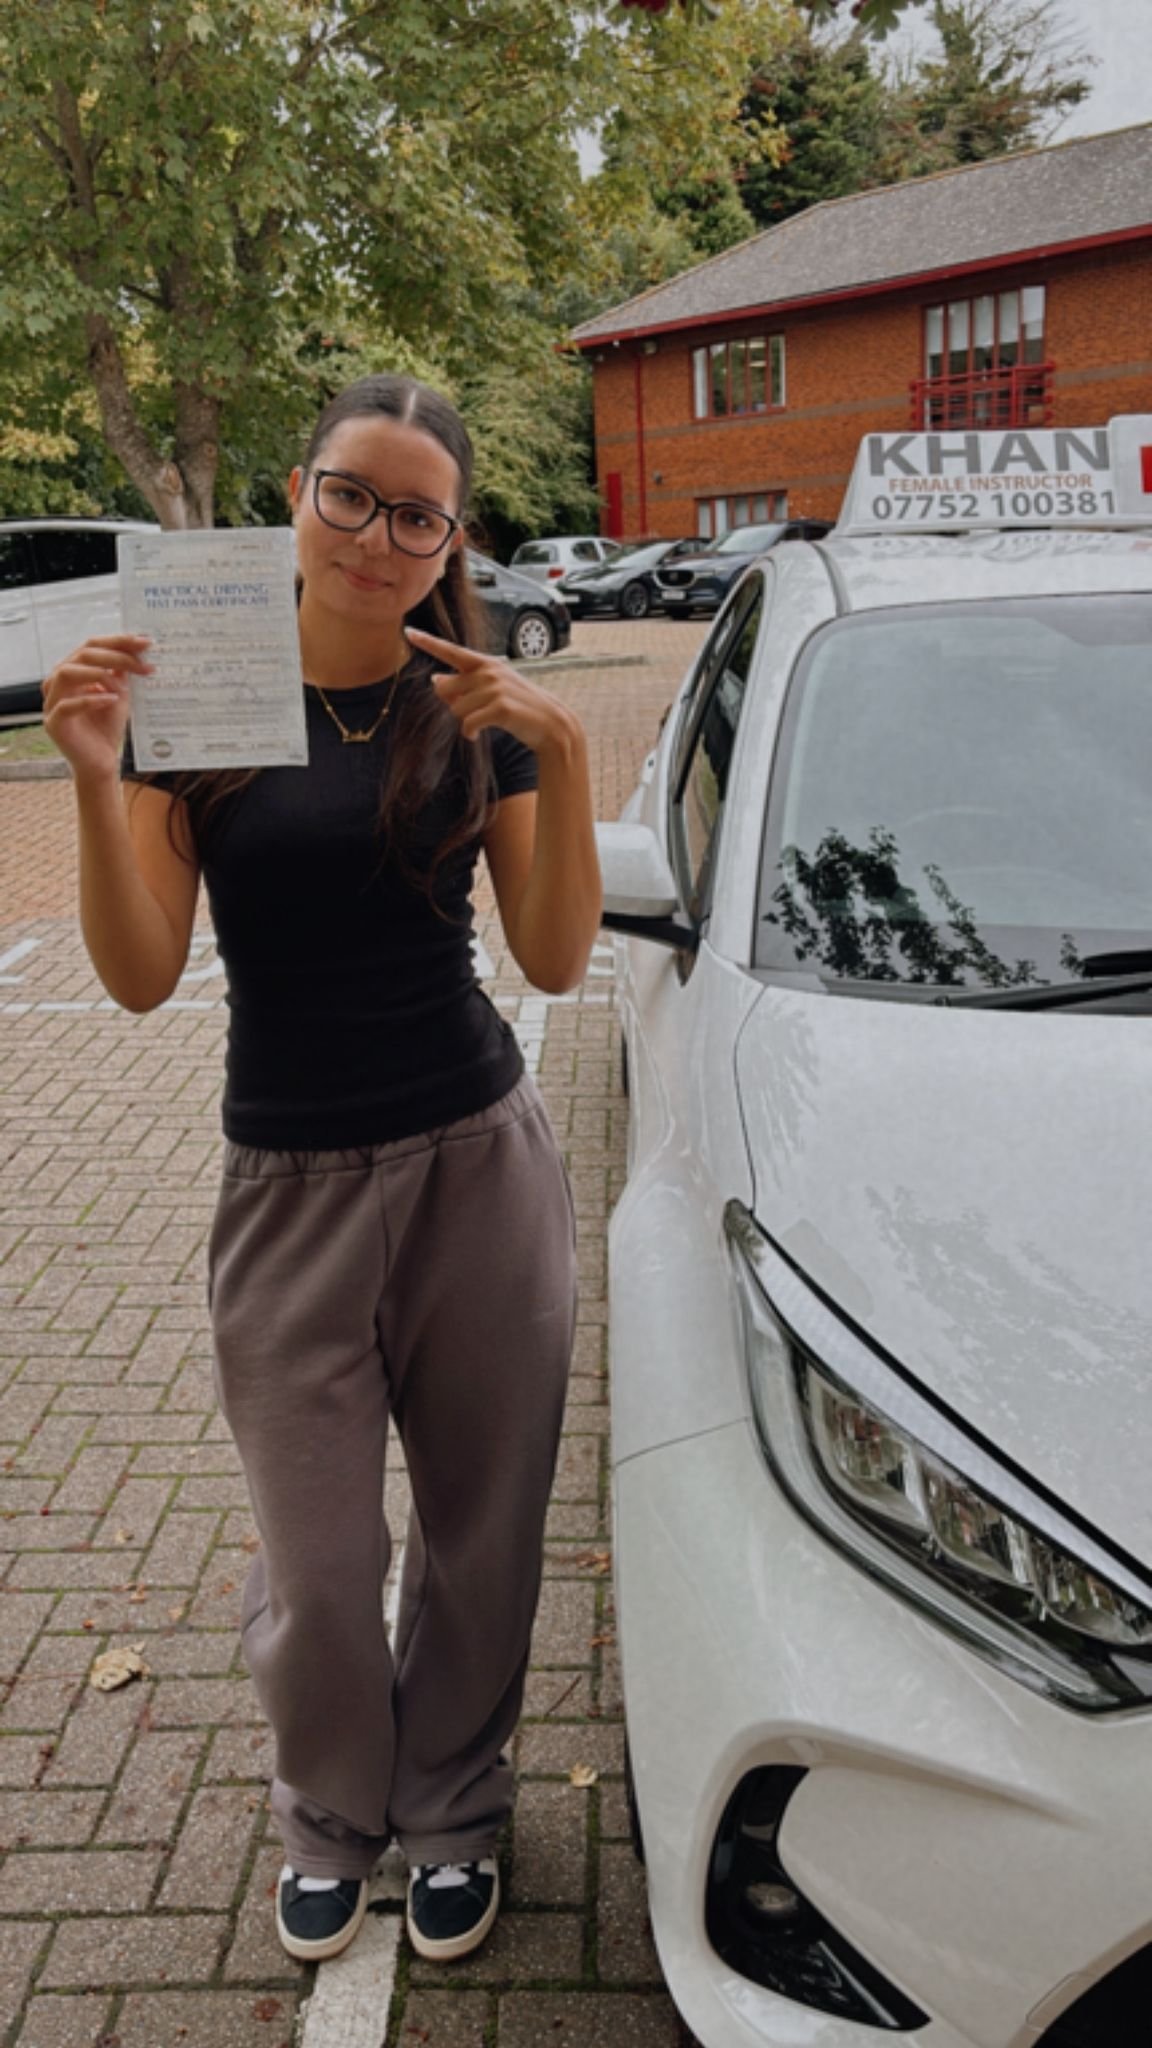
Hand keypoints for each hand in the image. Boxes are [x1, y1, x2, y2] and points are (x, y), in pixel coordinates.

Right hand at [41, 636, 153, 784]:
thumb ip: (121, 672)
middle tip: (142, 663)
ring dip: (99, 674)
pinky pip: (67, 705)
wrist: (100, 762)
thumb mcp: (119, 694)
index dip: (118, 641)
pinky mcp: (53, 723)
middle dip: (115, 655)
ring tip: (122, 687)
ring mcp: (52, 702)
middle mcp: (58, 682)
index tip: (146, 642)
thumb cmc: (106, 728)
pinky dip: (90, 699)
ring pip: (66, 673)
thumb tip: (135, 647)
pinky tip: (111, 700)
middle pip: (82, 655)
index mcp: (72, 670)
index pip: (92, 646)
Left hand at [407, 628, 578, 756]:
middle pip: (445, 688)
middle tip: (472, 712)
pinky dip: (469, 733)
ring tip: (482, 723)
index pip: (451, 651)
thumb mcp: (492, 690)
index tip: (408, 632)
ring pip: (456, 709)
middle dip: (452, 704)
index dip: (428, 642)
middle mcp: (488, 671)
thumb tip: (435, 680)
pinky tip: (477, 736)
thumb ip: (464, 684)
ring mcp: (495, 688)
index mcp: (486, 663)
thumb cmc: (519, 707)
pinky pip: (467, 724)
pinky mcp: (499, 707)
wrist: (550, 723)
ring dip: (465, 722)